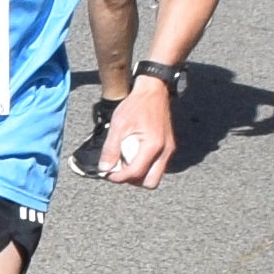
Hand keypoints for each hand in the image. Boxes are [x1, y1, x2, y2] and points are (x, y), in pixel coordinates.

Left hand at [97, 71, 183, 188]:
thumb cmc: (136, 104)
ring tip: (125, 162)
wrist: (154, 91)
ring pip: (155, 176)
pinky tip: (134, 155)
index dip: (119, 177)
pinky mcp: (169, 147)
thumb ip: (111, 148)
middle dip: (133, 180)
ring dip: (140, 174)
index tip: (108, 174)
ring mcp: (169, 150)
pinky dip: (145, 166)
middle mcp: (165, 151)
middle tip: (120, 171)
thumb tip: (104, 168)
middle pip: (150, 182)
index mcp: (153, 145)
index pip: (136, 173)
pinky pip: (158, 166)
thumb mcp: (119, 124)